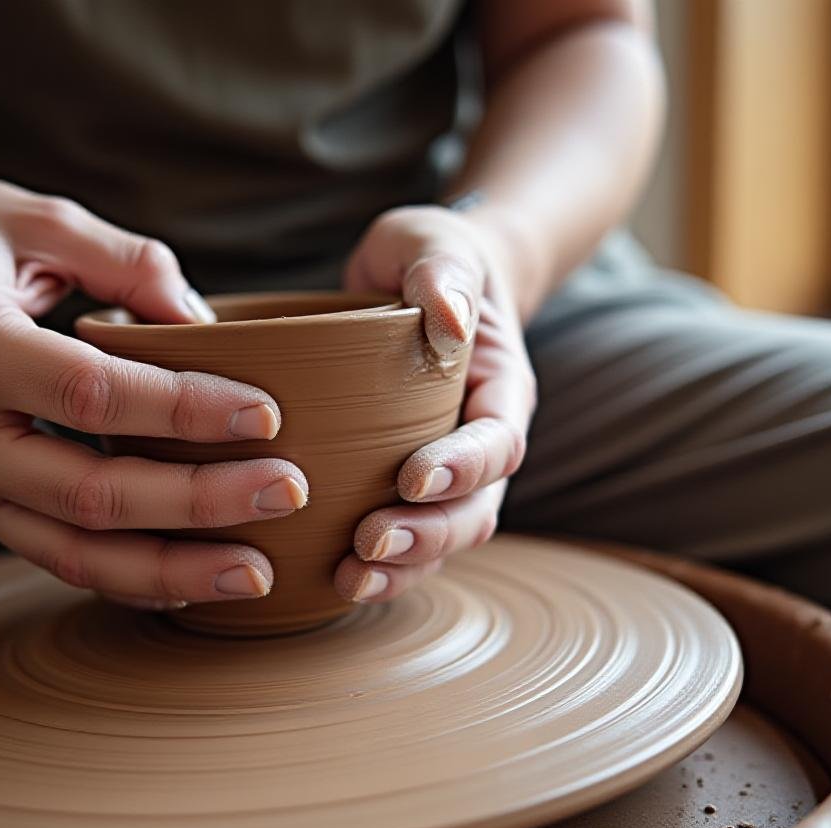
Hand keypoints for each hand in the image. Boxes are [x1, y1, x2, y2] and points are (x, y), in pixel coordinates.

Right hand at [0, 178, 307, 608]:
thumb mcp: (33, 217)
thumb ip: (127, 261)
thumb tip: (207, 323)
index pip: (95, 395)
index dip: (185, 411)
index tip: (268, 413)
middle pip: (92, 492)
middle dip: (200, 502)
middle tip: (287, 491)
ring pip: (74, 550)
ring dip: (171, 568)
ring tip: (256, 572)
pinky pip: (53, 555)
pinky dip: (125, 576)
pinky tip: (191, 582)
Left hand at [335, 205, 537, 601]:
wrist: (424, 281)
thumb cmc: (427, 258)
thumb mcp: (433, 243)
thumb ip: (444, 270)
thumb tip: (450, 321)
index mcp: (500, 389)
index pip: (498, 442)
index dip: (462, 468)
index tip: (411, 477)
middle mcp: (481, 441)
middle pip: (475, 510)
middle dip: (428, 536)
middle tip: (369, 544)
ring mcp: (448, 472)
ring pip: (443, 540)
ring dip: (402, 567)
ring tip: (349, 579)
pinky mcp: (405, 488)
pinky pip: (405, 539)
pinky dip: (377, 566)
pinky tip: (329, 581)